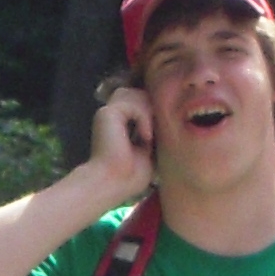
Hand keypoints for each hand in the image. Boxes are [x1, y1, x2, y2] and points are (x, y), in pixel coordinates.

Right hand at [84, 77, 156, 206]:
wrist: (114, 183)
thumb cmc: (130, 175)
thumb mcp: (148, 151)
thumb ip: (152, 131)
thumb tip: (167, 119)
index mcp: (119, 123)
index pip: (138, 101)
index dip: (152, 110)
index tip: (160, 131)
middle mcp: (112, 115)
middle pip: (137, 92)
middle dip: (151, 108)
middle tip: (155, 132)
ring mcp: (108, 113)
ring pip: (135, 93)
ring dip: (148, 112)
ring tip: (149, 135)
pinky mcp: (107, 114)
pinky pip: (133, 104)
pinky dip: (144, 118)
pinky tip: (145, 136)